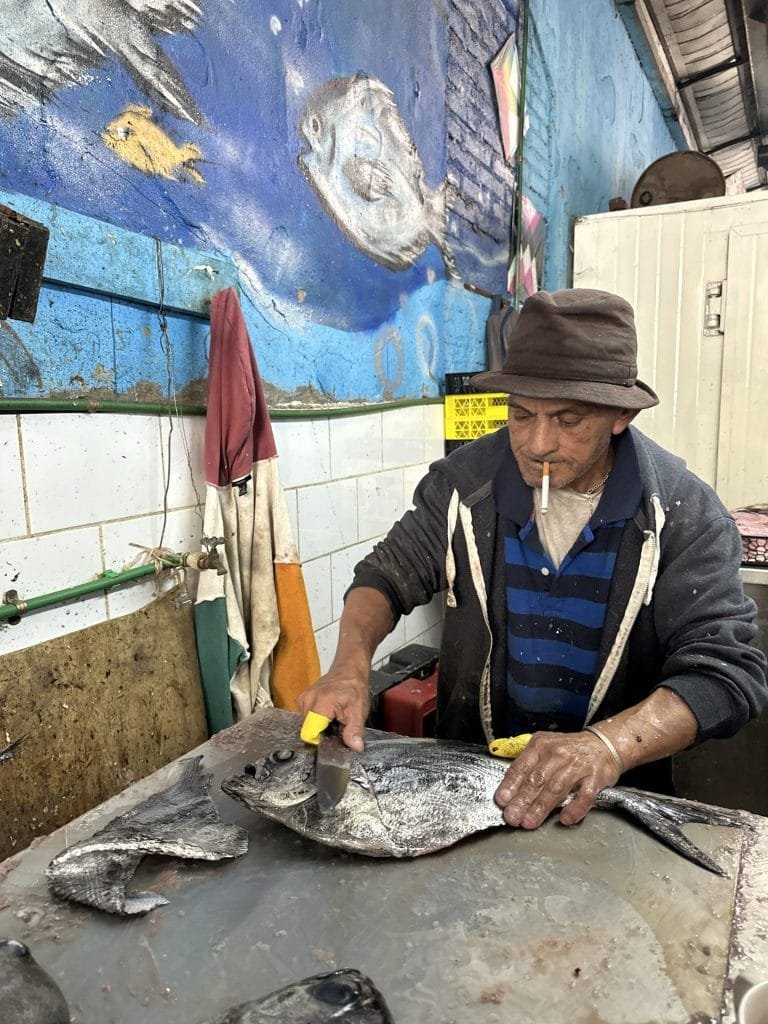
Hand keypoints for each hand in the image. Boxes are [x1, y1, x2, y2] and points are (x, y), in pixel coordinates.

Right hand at [296, 666, 370, 752]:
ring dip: (318, 726)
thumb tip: (356, 747)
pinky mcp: (303, 698)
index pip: (309, 733)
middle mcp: (308, 700)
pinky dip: (316, 718)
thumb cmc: (355, 687)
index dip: (320, 741)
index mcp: (321, 703)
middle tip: (336, 726)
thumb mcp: (359, 711)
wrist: (349, 669)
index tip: (331, 739)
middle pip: (307, 730)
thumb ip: (355, 731)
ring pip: (306, 724)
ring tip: (333, 718)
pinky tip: (327, 714)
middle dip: (321, 733)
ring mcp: (303, 698)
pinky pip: (306, 716)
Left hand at [493, 730, 621, 828]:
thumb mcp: (545, 746)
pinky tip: (565, 819)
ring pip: (556, 788)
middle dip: (523, 800)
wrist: (604, 744)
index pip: (522, 767)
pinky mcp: (595, 778)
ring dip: (541, 807)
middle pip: (537, 779)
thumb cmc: (570, 750)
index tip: (502, 801)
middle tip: (512, 817)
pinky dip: (575, 808)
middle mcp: (558, 754)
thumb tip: (508, 789)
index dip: (511, 785)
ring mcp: (577, 766)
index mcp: (541, 745)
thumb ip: (528, 764)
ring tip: (529, 822)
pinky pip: (584, 796)